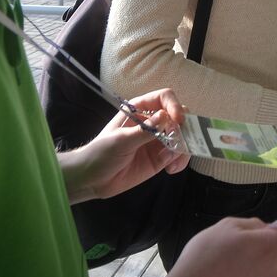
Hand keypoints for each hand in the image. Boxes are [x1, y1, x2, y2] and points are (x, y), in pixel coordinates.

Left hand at [57, 90, 189, 203]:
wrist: (92, 179)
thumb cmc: (101, 153)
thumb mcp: (121, 141)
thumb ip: (144, 131)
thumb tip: (166, 116)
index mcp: (140, 110)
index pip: (164, 98)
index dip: (174, 106)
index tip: (178, 121)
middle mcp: (153, 122)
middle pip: (179, 116)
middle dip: (183, 129)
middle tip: (176, 144)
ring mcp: (158, 140)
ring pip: (183, 137)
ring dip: (184, 148)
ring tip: (173, 162)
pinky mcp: (160, 158)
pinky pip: (178, 155)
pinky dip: (180, 161)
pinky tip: (170, 170)